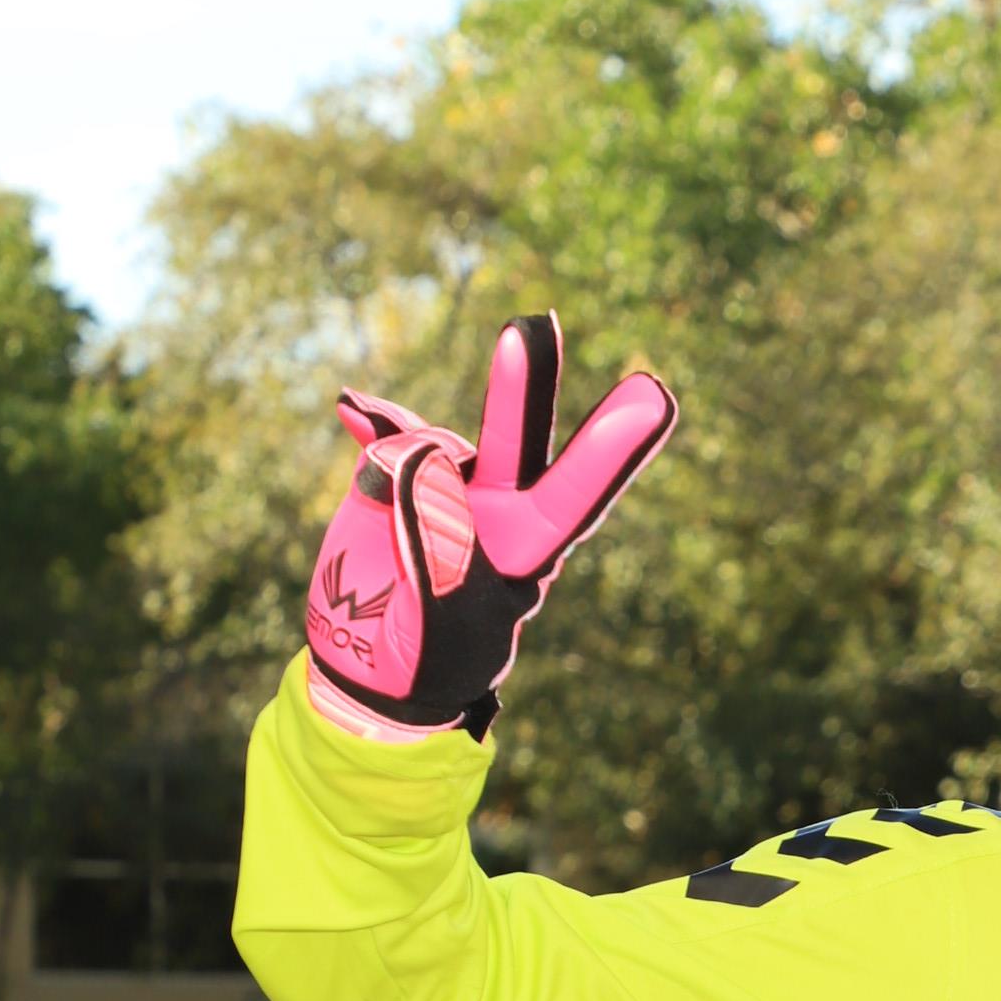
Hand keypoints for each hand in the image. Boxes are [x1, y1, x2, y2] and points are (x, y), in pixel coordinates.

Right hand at [304, 311, 675, 741]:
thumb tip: (422, 454)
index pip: (573, 498)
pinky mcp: (391, 480)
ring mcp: (441, 488)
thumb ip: (435, 545)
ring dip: (397, 465)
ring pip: (425, 448)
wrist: (371, 673)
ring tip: (380, 529)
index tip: (652, 398)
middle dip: (521, 387)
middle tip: (535, 326)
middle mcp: (492, 508)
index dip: (609, 452)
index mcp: (524, 551)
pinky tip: (349, 407)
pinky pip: (384, 441)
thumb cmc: (426, 658)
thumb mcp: (438, 621)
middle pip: (515, 441)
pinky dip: (372, 424)